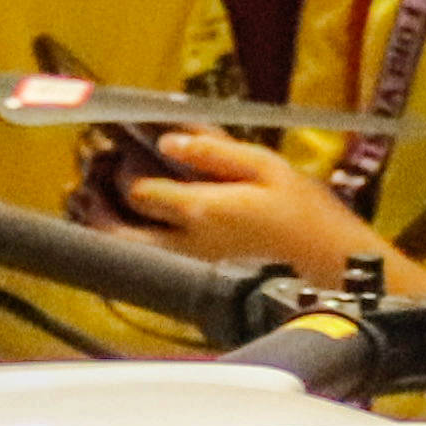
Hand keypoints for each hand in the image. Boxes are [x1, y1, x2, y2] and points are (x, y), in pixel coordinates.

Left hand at [111, 124, 389, 274]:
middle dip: (94, 207)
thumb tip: (169, 141)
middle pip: (115, 235)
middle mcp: (186, 246)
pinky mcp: (201, 284)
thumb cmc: (309, 216)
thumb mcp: (268, 168)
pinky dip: (133, 248)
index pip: (137, 188)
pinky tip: (136, 228)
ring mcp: (191, 270)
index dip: (120, 164)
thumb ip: (215, 152)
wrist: (336, 272)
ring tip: (100, 204)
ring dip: (106, 231)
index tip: (114, 146)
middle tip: (89, 182)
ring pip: (128, 257)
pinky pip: (151, 267)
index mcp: (201, 210)